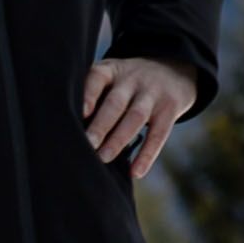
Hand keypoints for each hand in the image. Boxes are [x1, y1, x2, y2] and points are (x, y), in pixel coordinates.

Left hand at [79, 57, 203, 168]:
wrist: (174, 70)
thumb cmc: (127, 83)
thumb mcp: (112, 77)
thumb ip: (93, 95)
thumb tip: (69, 129)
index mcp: (112, 70)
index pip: (98, 78)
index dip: (89, 94)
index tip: (80, 113)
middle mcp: (132, 79)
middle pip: (116, 103)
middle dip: (101, 125)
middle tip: (87, 144)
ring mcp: (153, 93)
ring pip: (135, 117)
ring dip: (118, 140)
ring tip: (103, 158)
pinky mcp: (170, 109)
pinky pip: (159, 134)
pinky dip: (147, 154)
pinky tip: (136, 172)